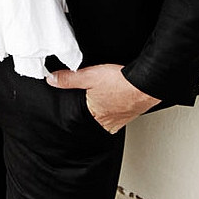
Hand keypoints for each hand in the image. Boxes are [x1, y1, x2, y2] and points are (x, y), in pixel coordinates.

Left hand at [46, 63, 160, 132]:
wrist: (146, 83)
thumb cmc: (121, 83)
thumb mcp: (89, 76)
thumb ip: (69, 79)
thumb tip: (52, 80)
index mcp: (94, 116)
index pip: (78, 119)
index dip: (75, 111)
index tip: (72, 106)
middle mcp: (107, 122)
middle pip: (92, 119)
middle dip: (89, 112)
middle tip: (87, 101)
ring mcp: (120, 120)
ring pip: (106, 119)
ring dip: (102, 111)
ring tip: (100, 100)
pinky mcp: (130, 114)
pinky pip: (118, 116)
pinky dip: (114, 109)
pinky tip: (115, 100)